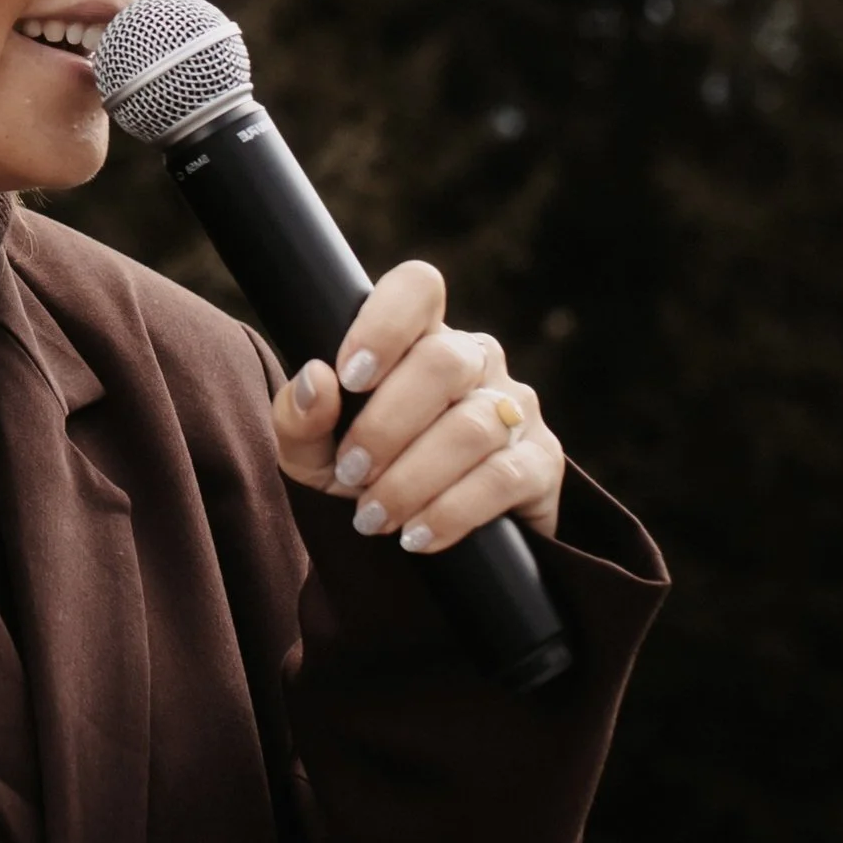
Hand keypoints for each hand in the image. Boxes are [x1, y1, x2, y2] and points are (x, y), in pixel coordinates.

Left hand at [271, 259, 565, 551]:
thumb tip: (315, 378)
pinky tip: (418, 536)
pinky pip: (503, 477)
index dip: (385, 322)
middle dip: (386, 425)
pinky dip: (451, 511)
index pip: (418, 288)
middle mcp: (475, 362)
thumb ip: (300, 418)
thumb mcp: (314, 457)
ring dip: (412, 479)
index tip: (348, 376)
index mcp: (420, 340)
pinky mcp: (541, 463)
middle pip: (443, 362)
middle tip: (351, 473)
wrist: (418, 554)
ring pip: (472, 426)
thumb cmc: (363, 482)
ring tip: (374, 517)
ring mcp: (514, 408)